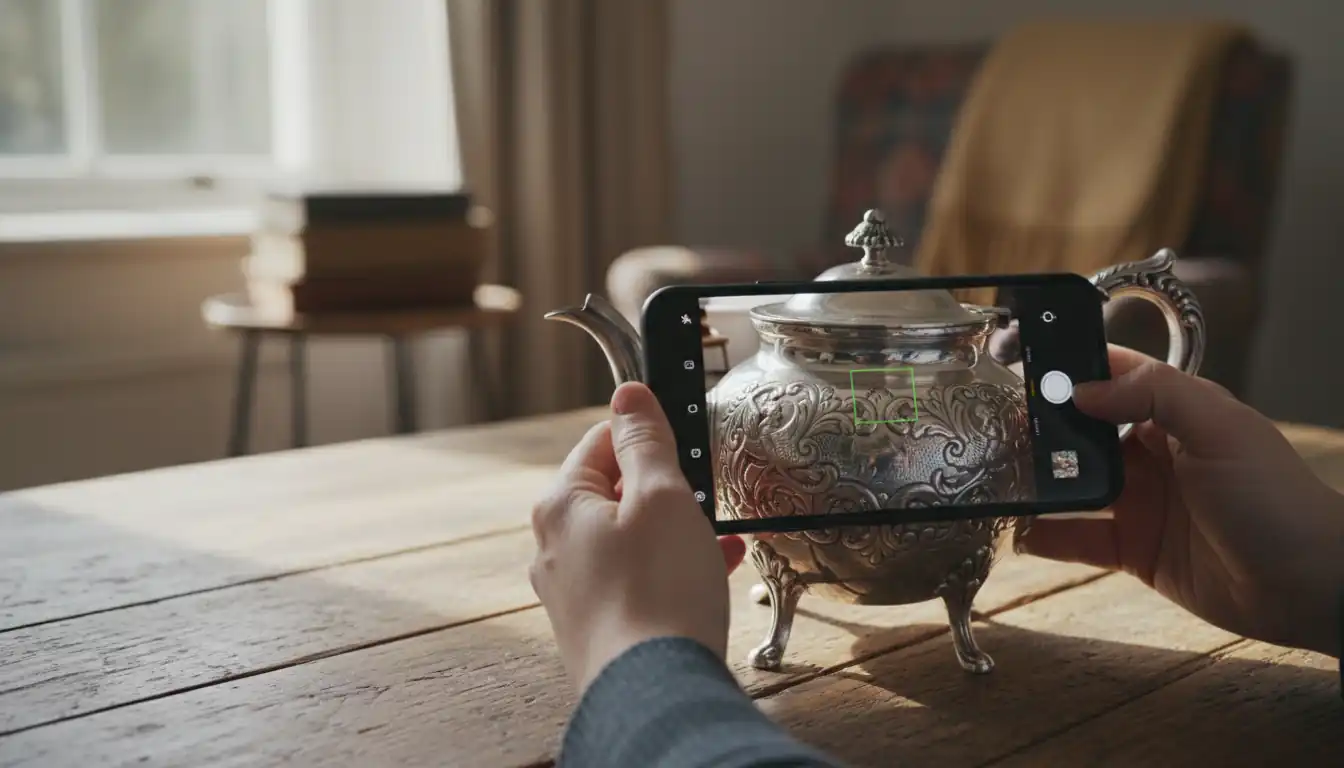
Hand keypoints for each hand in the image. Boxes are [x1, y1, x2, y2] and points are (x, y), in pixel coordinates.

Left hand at [530, 381, 747, 691]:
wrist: (654, 693)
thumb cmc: (657, 593)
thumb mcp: (661, 495)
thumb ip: (644, 440)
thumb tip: (629, 395)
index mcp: (560, 506)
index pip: (600, 440)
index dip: (645, 432)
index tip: (681, 434)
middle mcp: (555, 548)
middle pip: (613, 492)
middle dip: (666, 489)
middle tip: (704, 495)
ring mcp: (573, 592)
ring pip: (628, 539)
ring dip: (675, 529)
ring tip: (720, 536)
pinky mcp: (597, 627)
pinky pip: (635, 579)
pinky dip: (670, 568)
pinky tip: (711, 572)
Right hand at [1018, 346, 1343, 656]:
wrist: (1310, 588)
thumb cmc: (1277, 500)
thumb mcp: (1221, 428)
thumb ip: (1155, 395)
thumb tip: (1083, 389)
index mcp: (1177, 413)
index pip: (1115, 377)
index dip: (1072, 369)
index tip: (1023, 367)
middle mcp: (1154, 453)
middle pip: (1083, 431)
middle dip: (1042, 428)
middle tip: (997, 427)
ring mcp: (1142, 503)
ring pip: (1074, 484)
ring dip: (1038, 481)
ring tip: (998, 476)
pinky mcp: (1134, 550)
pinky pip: (1079, 539)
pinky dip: (1046, 536)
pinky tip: (1018, 530)